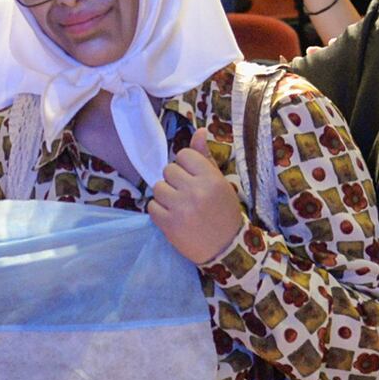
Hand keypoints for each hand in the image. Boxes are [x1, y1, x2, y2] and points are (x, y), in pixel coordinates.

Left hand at [147, 140, 244, 265]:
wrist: (227, 248)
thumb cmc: (223, 212)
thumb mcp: (219, 183)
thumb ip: (205, 157)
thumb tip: (199, 130)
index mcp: (211, 179)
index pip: (184, 155)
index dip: (186, 166)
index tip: (193, 178)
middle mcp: (195, 191)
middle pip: (168, 170)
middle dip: (175, 181)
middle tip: (186, 194)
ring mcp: (180, 208)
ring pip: (158, 187)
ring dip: (166, 195)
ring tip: (179, 205)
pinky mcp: (168, 225)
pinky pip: (151, 206)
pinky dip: (159, 211)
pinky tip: (173, 216)